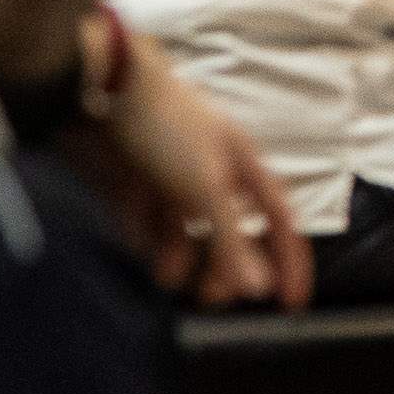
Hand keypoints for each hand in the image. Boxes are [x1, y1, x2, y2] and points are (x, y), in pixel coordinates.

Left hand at [71, 21, 314, 308]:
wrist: (103, 90)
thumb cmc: (166, 129)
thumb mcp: (203, 188)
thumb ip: (231, 240)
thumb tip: (259, 290)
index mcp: (242, 164)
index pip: (278, 218)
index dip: (288, 258)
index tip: (289, 303)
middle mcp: (212, 171)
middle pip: (229, 230)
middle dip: (223, 265)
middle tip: (210, 299)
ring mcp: (172, 176)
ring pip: (185, 230)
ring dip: (179, 256)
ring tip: (166, 276)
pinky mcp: (136, 181)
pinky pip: (147, 219)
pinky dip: (144, 233)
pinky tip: (133, 234)